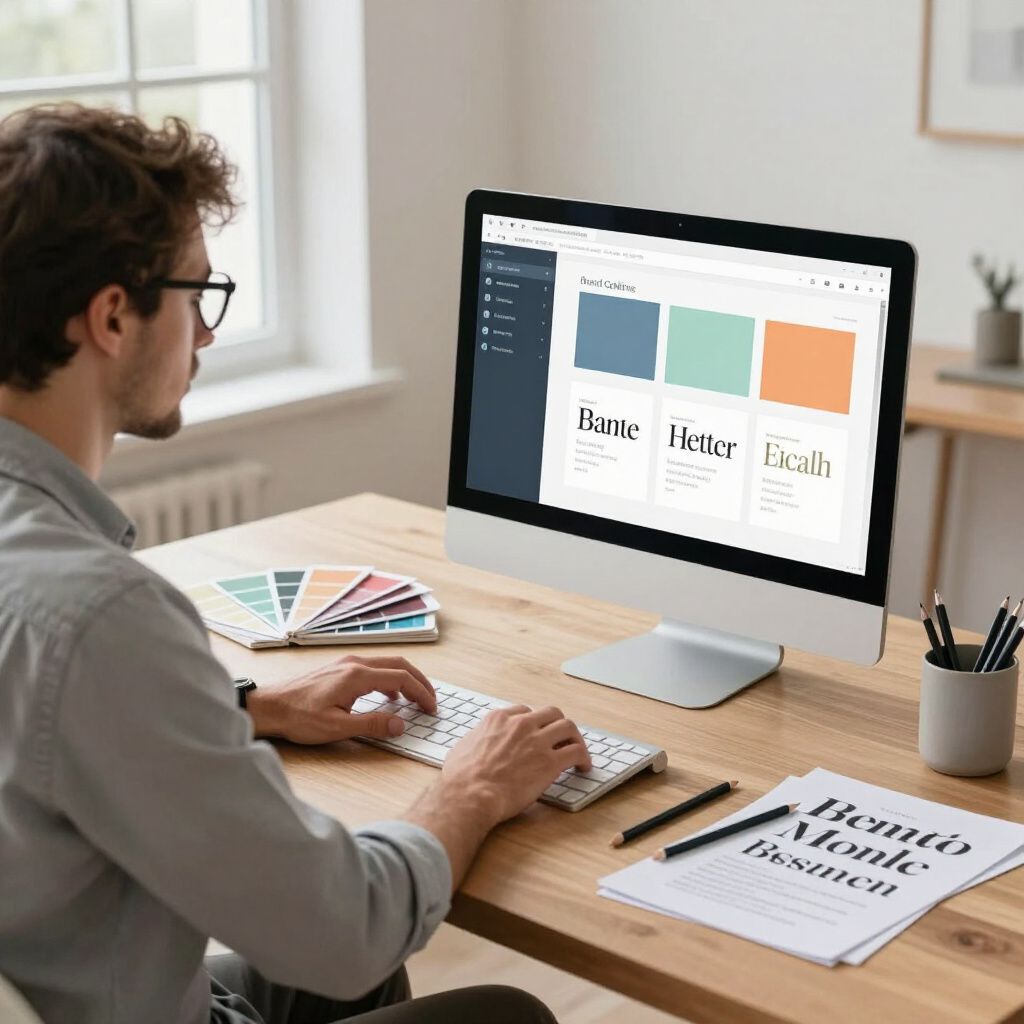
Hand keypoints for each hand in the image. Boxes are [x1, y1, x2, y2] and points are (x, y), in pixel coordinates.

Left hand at [246, 655, 435, 744]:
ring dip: (405, 679)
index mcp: (357, 675)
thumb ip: (372, 724)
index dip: (421, 693)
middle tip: (431, 700)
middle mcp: (354, 663)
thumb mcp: (337, 727)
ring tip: (414, 700)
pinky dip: (389, 679)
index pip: (402, 678)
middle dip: (419, 681)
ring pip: (387, 664)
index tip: (431, 708)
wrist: (269, 706)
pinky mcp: (339, 668)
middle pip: (399, 664)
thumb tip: (401, 724)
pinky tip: (387, 697)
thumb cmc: (298, 717)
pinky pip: (373, 668)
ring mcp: (346, 663)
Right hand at [439, 704, 591, 825]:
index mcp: (499, 719)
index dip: (534, 723)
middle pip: (551, 713)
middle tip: (561, 738)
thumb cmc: (461, 777)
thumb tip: (477, 744)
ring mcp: (537, 741)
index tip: (537, 733)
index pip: (525, 712)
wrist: (470, 794)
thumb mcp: (464, 747)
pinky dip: (583, 757)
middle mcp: (521, 725)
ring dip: (575, 738)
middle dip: (557, 725)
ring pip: (568, 727)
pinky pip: (576, 752)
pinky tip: (583, 766)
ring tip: (577, 750)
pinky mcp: (550, 762)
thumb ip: (477, 740)